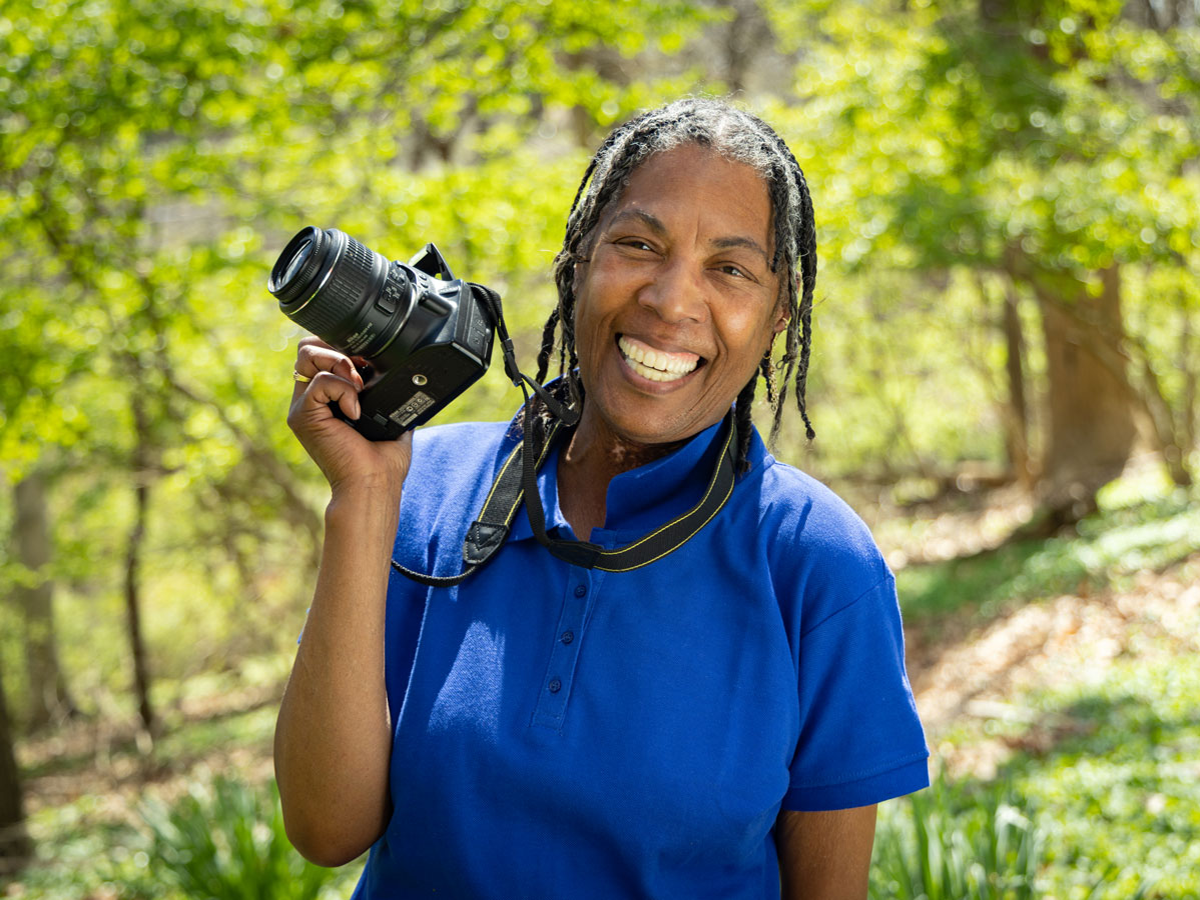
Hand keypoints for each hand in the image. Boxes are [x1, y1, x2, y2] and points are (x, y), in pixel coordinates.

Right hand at [287, 337, 411, 497]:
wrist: (374, 484)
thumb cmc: (383, 462)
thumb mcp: (390, 417)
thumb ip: (389, 394)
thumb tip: (405, 378)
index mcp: (326, 398)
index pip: (321, 352)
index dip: (342, 347)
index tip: (368, 364)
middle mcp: (310, 400)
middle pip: (308, 346)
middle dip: (337, 347)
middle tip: (361, 372)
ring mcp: (303, 407)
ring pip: (308, 355)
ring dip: (340, 363)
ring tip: (360, 389)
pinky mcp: (303, 416)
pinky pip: (319, 381)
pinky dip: (344, 390)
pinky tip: (356, 412)